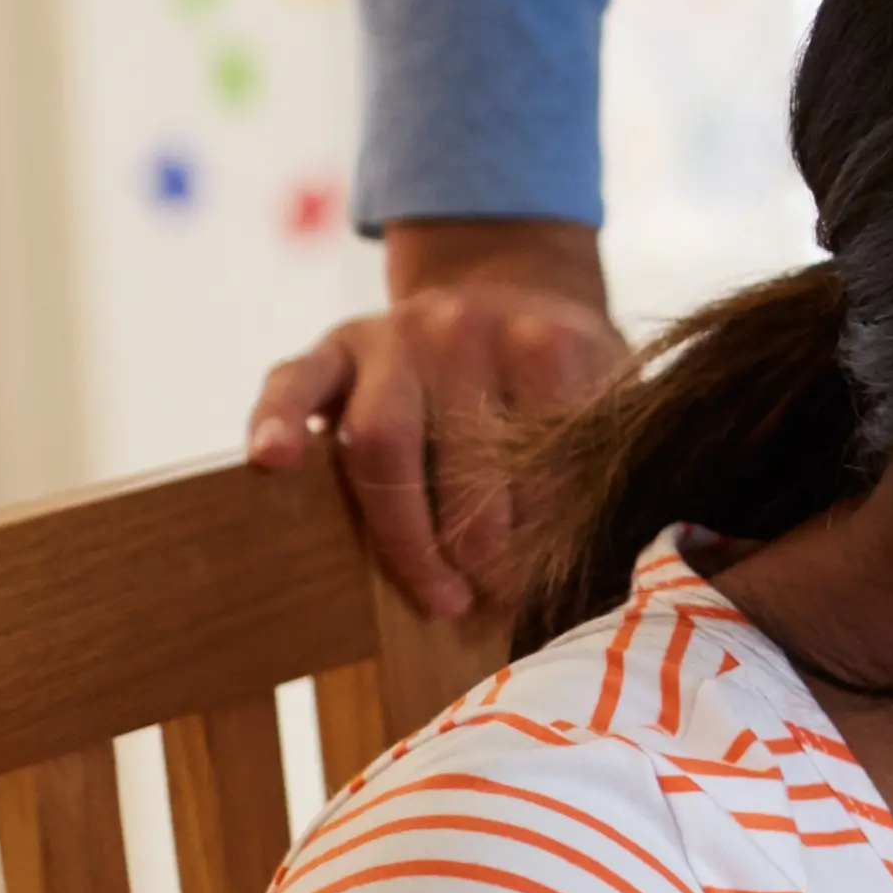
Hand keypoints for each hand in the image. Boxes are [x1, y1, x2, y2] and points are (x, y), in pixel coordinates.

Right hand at [243, 218, 626, 617]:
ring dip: (407, 533)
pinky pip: (293, 380)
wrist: (510, 287)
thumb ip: (610, 452)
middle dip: (483, 549)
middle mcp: (463, 330)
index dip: (548, 530)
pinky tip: (273, 461)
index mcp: (545, 339)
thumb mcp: (612, 390)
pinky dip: (276, 419)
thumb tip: (619, 553)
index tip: (552, 590)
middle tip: (498, 606)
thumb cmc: (566, 369)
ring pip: (381, 440)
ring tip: (439, 596)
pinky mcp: (334, 346)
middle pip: (464, 458)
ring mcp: (392, 336)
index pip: (543, 454)